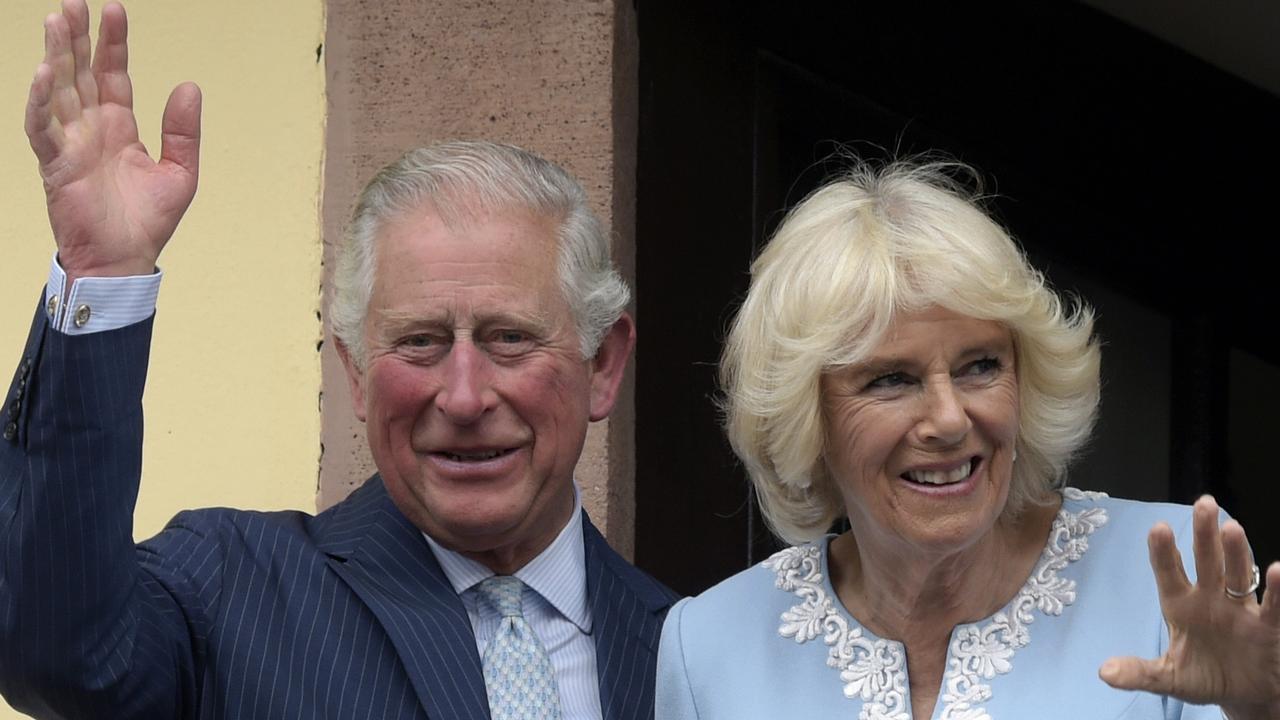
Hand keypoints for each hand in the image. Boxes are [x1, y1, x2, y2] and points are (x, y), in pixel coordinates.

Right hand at [25, 0, 200, 284]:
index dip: (111, 43)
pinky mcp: (56, 165)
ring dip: (56, 55)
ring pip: (59, 90)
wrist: (125, 262)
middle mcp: (91, 129)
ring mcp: (71, 144)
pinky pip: (43, 127)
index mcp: (119, 126)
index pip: (112, 74)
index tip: (113, 10)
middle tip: (73, 2)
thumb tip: (189, 86)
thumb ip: (183, 131)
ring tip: (57, 21)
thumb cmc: (146, 222)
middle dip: (76, 37)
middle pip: (79, 72)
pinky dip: (41, 101)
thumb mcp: (180, 172)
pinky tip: (45, 73)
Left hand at [1099, 496, 1279, 719]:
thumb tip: (1104, 673)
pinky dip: (1277, 590)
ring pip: (1239, 574)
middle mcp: (1210, 598)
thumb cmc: (1204, 676)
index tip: (1158, 528)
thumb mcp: (1168, 678)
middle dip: (1204, 534)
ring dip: (1236, 552)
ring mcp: (1240, 609)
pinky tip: (1277, 570)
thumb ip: (1140, 673)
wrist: (1245, 696)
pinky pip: (1273, 605)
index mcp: (1180, 605)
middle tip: (1204, 503)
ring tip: (1232, 529)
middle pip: (1207, 561)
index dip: (1164, 552)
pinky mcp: (1267, 626)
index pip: (1169, 572)